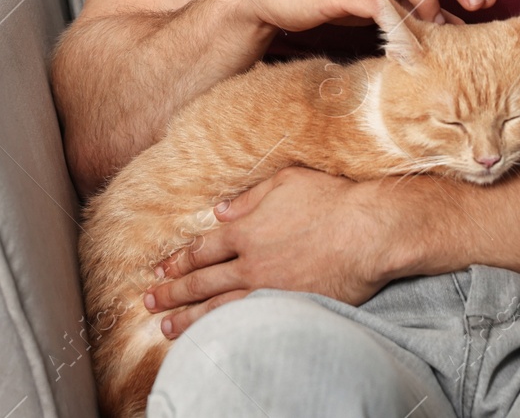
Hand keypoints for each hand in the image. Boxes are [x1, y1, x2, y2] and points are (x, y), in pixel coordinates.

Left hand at [141, 167, 427, 338]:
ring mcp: (269, 288)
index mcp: (246, 229)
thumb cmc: (332, 200)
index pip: (202, 249)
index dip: (179, 260)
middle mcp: (251, 261)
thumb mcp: (286, 181)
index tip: (162, 270)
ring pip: (219, 307)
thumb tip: (220, 209)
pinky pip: (249, 321)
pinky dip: (226, 330)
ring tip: (167, 328)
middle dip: (172, 292)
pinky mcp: (290, 307)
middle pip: (201, 281)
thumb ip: (249, 197)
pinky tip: (213, 338)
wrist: (369, 230)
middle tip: (150, 301)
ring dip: (189, 318)